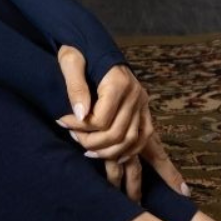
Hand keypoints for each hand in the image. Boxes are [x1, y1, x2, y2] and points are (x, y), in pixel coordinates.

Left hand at [53, 46, 189, 202]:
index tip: (63, 124)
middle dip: (96, 145)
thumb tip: (80, 114)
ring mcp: (143, 105)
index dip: (81, 127)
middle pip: (119, 134)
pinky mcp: (144, 111)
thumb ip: (74, 85)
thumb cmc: (78, 48)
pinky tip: (156, 179)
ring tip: (99, 163)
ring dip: (117, 158)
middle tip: (77, 145)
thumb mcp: (70, 59)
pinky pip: (150, 141)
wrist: (91, 41)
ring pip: (136, 143)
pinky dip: (151, 161)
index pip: (102, 118)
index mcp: (119, 82)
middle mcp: (136, 95)